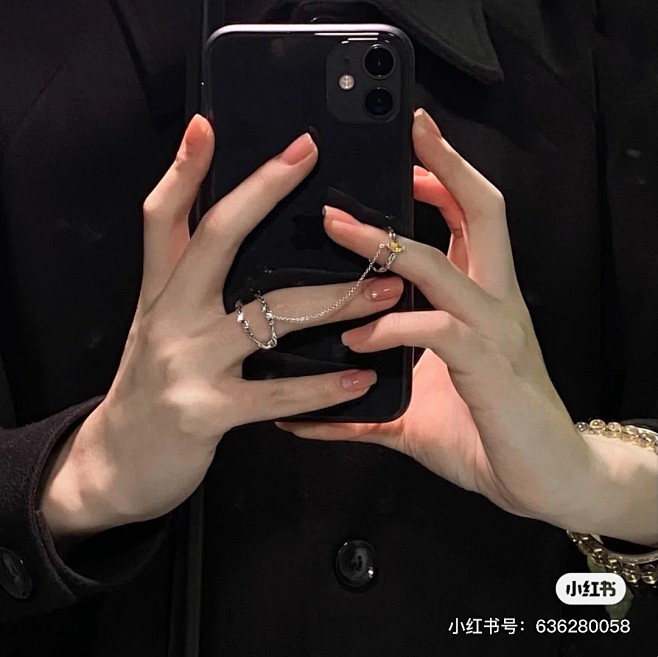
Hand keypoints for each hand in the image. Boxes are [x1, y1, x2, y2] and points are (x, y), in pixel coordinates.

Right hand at [41, 116, 403, 540]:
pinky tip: (360, 378)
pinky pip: (276, 393)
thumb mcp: (162, 328)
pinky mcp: (205, 411)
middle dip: (261, 192)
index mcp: (162, 292)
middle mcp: (170, 315)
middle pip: (214, 239)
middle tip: (307, 155)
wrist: (116, 462)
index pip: (165, 217)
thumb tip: (243, 253)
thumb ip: (194, 291)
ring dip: (336, 300)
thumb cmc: (152, 390)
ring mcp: (186, 362)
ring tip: (388, 289)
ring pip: (268, 315)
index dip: (183, 170)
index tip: (207, 126)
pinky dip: (323, 387)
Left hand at [278, 109, 657, 545]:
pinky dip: (391, 327)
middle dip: (442, 167)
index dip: (444, 177)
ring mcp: (494, 331)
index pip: (471, 218)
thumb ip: (373, 394)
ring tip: (337, 226)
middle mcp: (494, 303)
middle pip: (481, 212)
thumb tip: (318, 402)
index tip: (407, 150)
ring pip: (444, 264)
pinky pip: (436, 329)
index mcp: (482, 301)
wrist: (544, 481)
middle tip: (404, 132)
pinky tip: (356, 340)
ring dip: (387, 242)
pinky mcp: (488, 366)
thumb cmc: (486, 433)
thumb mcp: (420, 405)